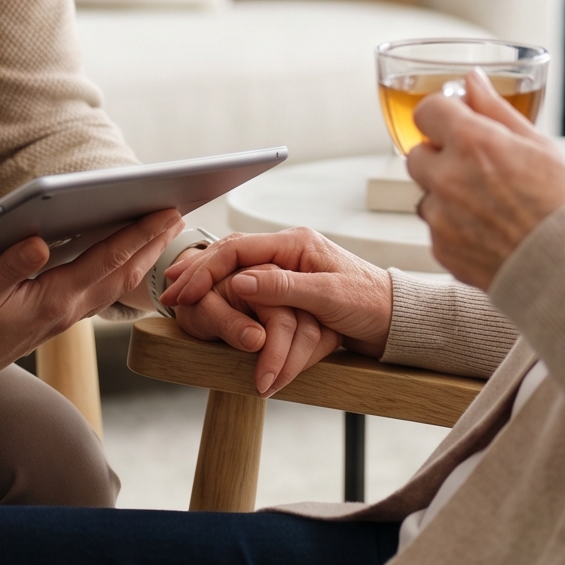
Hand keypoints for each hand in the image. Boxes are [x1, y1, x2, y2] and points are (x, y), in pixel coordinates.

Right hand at [161, 228, 392, 396]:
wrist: (394, 320)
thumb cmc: (368, 305)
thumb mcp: (328, 297)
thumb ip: (285, 287)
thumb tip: (242, 281)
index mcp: (295, 243)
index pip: (238, 249)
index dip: (206, 269)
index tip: (183, 290)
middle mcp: (287, 250)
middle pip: (230, 255)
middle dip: (198, 273)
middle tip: (170, 294)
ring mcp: (286, 267)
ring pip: (235, 269)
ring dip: (207, 283)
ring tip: (178, 294)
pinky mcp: (288, 286)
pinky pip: (247, 285)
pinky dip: (224, 293)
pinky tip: (206, 301)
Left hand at [407, 73, 564, 289]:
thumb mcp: (539, 145)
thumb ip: (496, 110)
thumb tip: (472, 81)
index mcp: (473, 142)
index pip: (427, 111)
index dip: (443, 115)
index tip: (456, 122)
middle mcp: (449, 178)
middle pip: (417, 153)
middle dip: (440, 155)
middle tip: (478, 168)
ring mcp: (441, 217)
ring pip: (426, 194)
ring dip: (446, 194)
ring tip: (490, 206)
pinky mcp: (442, 250)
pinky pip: (436, 228)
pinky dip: (455, 227)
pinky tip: (490, 231)